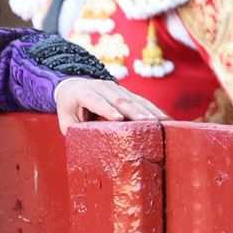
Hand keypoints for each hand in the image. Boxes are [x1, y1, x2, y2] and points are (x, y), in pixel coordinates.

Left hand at [54, 77, 168, 132]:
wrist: (73, 86)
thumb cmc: (69, 108)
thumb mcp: (67, 121)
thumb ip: (76, 130)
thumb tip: (91, 146)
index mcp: (83, 92)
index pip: (96, 101)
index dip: (107, 109)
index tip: (118, 118)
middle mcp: (101, 86)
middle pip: (119, 99)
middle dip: (134, 111)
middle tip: (147, 122)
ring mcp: (116, 87)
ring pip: (133, 99)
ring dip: (148, 110)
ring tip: (161, 121)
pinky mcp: (126, 92)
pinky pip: (141, 100)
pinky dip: (153, 109)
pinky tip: (165, 118)